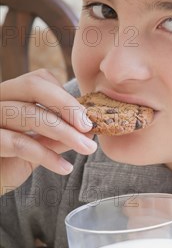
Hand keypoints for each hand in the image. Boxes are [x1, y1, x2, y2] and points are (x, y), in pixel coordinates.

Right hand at [0, 69, 96, 194]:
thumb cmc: (5, 165)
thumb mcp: (36, 146)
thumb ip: (57, 135)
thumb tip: (88, 130)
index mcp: (8, 96)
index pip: (38, 80)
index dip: (65, 96)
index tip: (86, 118)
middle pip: (33, 86)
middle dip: (66, 106)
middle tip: (88, 127)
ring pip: (29, 114)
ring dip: (65, 132)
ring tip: (86, 148)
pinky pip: (20, 144)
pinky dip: (47, 156)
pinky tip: (65, 167)